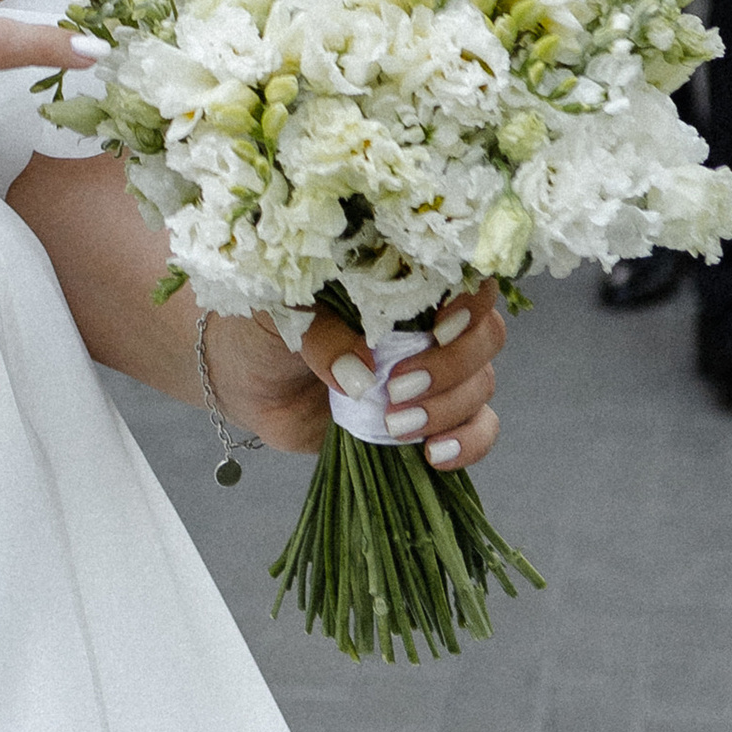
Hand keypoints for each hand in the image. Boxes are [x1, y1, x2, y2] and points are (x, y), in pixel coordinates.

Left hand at [204, 283, 506, 470]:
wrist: (244, 379)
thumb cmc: (265, 326)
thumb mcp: (281, 313)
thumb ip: (321, 333)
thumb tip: (361, 374)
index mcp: (399, 280)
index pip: (467, 276)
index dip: (469, 302)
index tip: (437, 329)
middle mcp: (427, 323)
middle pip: (487, 336)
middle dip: (452, 367)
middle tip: (396, 387)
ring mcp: (432, 373)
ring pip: (482, 384)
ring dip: (449, 408)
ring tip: (393, 423)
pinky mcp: (426, 419)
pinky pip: (476, 429)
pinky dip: (469, 443)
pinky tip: (434, 454)